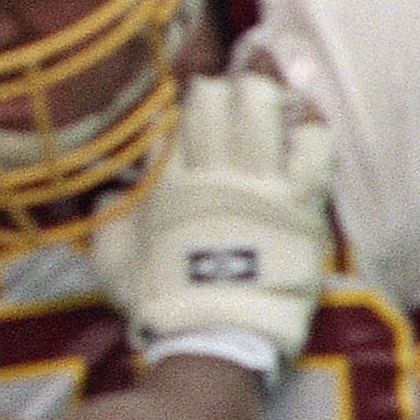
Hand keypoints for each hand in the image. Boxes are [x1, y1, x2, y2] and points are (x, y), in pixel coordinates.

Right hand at [91, 73, 333, 372]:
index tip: (184, 100)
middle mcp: (212, 173)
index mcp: (167, 183)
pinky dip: (310, 125)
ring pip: (263, 108)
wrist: (217, 338)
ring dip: (262, 90)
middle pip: (216, 100)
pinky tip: (304, 116)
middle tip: (224, 92)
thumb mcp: (113, 261)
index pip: (173, 118)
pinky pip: (313, 146)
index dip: (179, 101)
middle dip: (219, 88)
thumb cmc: (162, 302)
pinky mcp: (301, 202)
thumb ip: (107, 220)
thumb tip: (107, 193)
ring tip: (264, 81)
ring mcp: (260, 185)